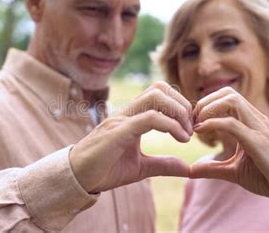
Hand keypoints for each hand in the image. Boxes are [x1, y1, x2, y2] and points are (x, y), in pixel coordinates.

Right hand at [70, 81, 192, 192]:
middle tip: (190, 129)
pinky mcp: (118, 131)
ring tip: (185, 135)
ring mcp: (121, 119)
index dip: (181, 106)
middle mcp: (127, 112)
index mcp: (132, 116)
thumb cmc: (104, 170)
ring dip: (178, 112)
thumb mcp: (141, 168)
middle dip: (182, 105)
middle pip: (160, 88)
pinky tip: (180, 139)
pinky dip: (170, 126)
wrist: (78, 179)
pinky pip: (149, 118)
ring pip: (156, 96)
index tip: (190, 129)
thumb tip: (187, 168)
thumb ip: (163, 165)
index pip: (160, 93)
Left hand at [189, 87, 268, 202]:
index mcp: (251, 121)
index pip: (227, 97)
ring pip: (231, 100)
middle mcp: (256, 119)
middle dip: (205, 102)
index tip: (193, 122)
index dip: (206, 105)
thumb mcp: (233, 172)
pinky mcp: (258, 141)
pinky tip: (200, 132)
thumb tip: (190, 171)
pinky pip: (232, 123)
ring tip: (197, 125)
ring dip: (208, 108)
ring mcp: (259, 128)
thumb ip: (212, 168)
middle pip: (227, 93)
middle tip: (192, 121)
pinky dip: (212, 123)